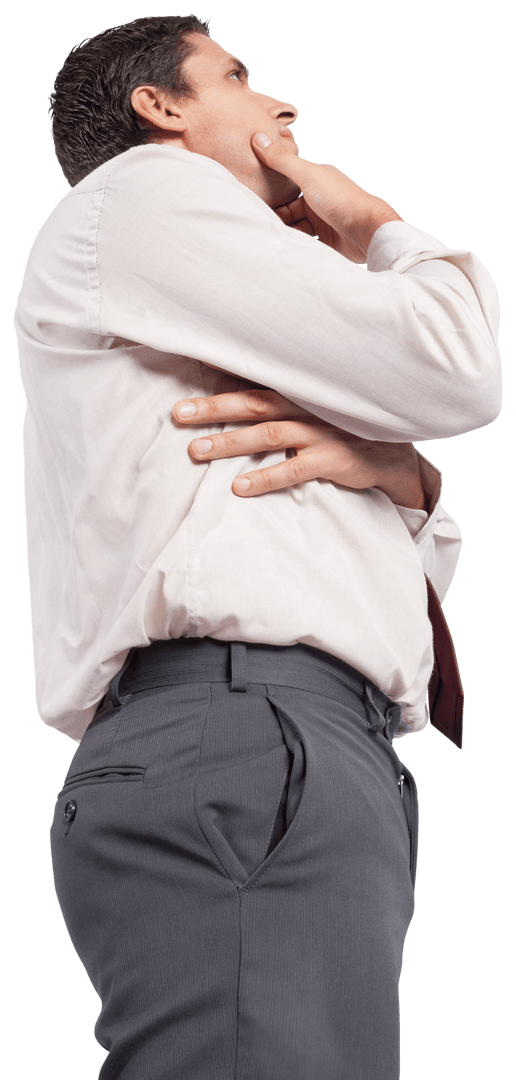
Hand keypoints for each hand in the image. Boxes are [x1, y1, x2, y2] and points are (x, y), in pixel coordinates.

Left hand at [172, 388, 426, 508]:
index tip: (189, 372)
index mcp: (299, 391)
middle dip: (212, 408)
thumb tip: (234, 392)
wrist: (394, 455)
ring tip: (196, 450)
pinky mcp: (331, 459)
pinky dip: (265, 478)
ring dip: (229, 442)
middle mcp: (307, 406)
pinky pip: (292, 470)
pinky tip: (238, 487)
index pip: (254, 379)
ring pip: (266, 434)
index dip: (221, 376)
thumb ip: (281, 400)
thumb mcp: (316, 407)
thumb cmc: (345, 428)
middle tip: (177, 414)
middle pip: (252, 403)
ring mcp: (319, 432)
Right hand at [251, 131, 402, 262]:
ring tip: (270, 237)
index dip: (271, 194)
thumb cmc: (340, 199)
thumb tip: (257, 137)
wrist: (367, 231)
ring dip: (285, 230)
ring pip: (296, 225)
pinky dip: (296, 242)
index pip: (287, 185)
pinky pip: (305, 240)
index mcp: (316, 179)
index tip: (254, 202)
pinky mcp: (327, 240)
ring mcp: (323, 219)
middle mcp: (319, 198)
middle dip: (277, 216)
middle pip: (289, 208)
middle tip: (261, 224)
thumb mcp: (307, 175)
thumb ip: (282, 161)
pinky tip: (285, 246)